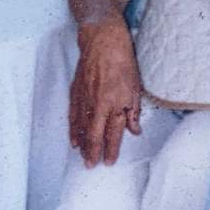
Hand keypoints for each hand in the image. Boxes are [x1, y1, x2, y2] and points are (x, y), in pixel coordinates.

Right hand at [69, 18, 142, 166]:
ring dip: (83, 145)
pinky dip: (73, 130)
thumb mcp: (136, 87)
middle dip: (93, 153)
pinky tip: (74, 141)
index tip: (109, 162)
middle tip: (92, 166)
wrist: (103, 44)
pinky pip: (73, 117)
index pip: (113, 133)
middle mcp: (100, 105)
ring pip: (83, 128)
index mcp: (117, 104)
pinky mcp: (76, 93)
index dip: (111, 149)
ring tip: (84, 158)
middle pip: (95, 135)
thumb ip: (133, 111)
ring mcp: (85, 100)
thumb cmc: (124, 63)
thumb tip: (134, 131)